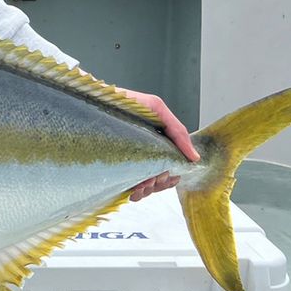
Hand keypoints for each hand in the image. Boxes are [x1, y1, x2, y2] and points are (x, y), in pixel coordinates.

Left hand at [117, 87, 199, 201]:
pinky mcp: (118, 166)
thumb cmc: (125, 101)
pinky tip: (133, 189)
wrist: (96, 99)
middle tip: (152, 180)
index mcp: (157, 144)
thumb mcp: (156, 108)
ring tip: (141, 185)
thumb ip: (177, 130)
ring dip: (149, 189)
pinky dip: (137, 191)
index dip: (172, 176)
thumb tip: (194, 157)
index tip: (169, 176)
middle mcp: (146, 153)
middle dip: (159, 183)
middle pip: (161, 179)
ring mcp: (132, 161)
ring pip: (148, 186)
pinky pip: (131, 187)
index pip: (172, 168)